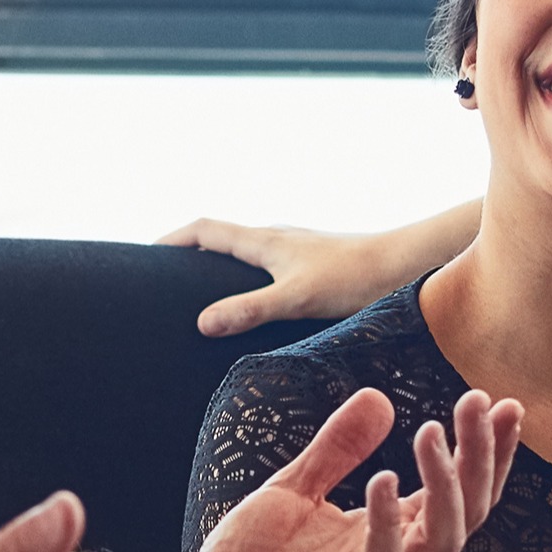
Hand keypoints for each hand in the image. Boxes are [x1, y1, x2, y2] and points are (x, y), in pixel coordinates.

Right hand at [166, 214, 452, 336]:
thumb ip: (249, 309)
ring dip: (221, 269)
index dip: (171, 240)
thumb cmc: (355, 278)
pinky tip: (259, 310)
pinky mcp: (317, 267)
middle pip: (222, 239)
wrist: (409, 265)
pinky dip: (250, 282)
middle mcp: (278, 240)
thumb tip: (201, 322)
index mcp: (265, 240)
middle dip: (190, 256)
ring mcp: (298, 252)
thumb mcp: (296, 298)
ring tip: (203, 300)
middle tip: (163, 283)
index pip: (204, 229)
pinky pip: (270, 269)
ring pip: (248, 254)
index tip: (142, 256)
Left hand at [173, 386, 524, 551]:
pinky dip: (388, 526)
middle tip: (479, 403)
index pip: (461, 495)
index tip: (504, 403)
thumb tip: (379, 398)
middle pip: (465, 516)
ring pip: (439, 545)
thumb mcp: (295, 486)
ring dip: (445, 486)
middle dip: (479, 458)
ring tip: (432, 431)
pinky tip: (384, 479)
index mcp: (394, 538)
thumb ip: (336, 448)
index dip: (487, 452)